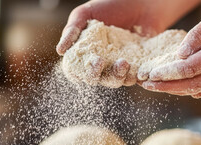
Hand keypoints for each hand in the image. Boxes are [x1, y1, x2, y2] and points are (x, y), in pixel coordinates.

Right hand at [57, 0, 200, 86]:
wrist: (140, 1)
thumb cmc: (109, 5)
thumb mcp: (85, 13)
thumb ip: (72, 30)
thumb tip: (60, 50)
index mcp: (85, 54)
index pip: (77, 71)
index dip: (79, 72)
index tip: (89, 61)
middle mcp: (101, 64)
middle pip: (96, 79)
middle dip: (96, 74)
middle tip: (100, 61)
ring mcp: (118, 66)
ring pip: (115, 81)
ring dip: (117, 76)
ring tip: (123, 62)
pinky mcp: (137, 66)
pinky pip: (134, 77)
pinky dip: (134, 75)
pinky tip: (136, 68)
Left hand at [137, 3, 200, 97]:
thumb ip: (198, 34)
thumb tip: (180, 55)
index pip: (191, 68)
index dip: (169, 73)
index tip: (151, 74)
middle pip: (193, 84)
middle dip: (167, 87)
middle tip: (147, 85)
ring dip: (177, 91)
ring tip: (158, 87)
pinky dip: (192, 90)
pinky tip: (177, 87)